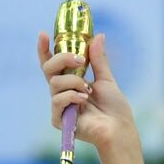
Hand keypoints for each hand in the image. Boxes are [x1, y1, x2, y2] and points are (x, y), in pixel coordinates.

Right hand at [35, 31, 136, 153]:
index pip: (52, 64)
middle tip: (80, 60)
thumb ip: (98, 59)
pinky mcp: (59, 120)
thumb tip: (99, 36)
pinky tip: (84, 100)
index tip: (44, 35)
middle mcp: (62, 92)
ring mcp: (60, 106)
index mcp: (70, 82)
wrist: (119, 129)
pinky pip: (57, 100)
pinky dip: (71, 96)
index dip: (45, 50)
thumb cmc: (114, 109)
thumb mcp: (106, 79)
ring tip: (89, 90)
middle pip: (48, 68)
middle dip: (62, 59)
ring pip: (54, 83)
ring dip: (74, 82)